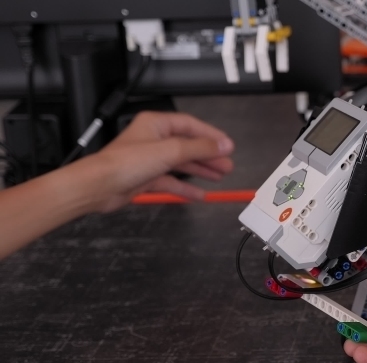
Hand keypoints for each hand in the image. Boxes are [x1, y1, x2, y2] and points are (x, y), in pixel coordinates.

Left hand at [69, 112, 234, 212]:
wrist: (99, 186)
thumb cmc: (125, 163)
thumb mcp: (170, 151)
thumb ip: (200, 148)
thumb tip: (224, 145)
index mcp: (156, 125)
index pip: (190, 126)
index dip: (211, 136)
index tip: (227, 146)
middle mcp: (153, 139)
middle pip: (188, 145)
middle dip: (209, 156)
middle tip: (227, 164)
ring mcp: (150, 159)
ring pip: (182, 163)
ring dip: (201, 170)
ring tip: (219, 177)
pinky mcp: (147, 177)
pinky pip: (172, 181)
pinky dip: (186, 188)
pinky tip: (199, 194)